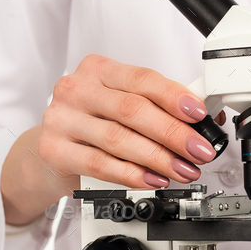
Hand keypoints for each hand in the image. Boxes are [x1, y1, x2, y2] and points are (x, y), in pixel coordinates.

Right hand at [1, 54, 222, 223]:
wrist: (48, 151)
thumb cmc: (90, 124)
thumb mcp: (120, 106)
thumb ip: (157, 107)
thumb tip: (201, 119)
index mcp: (98, 70)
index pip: (142, 79)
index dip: (174, 97)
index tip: (199, 114)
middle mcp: (77, 90)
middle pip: (133, 110)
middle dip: (173, 134)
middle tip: (198, 151)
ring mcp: (61, 119)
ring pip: (118, 139)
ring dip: (158, 158)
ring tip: (182, 170)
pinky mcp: (55, 149)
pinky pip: (100, 164)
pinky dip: (132, 174)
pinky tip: (153, 179)